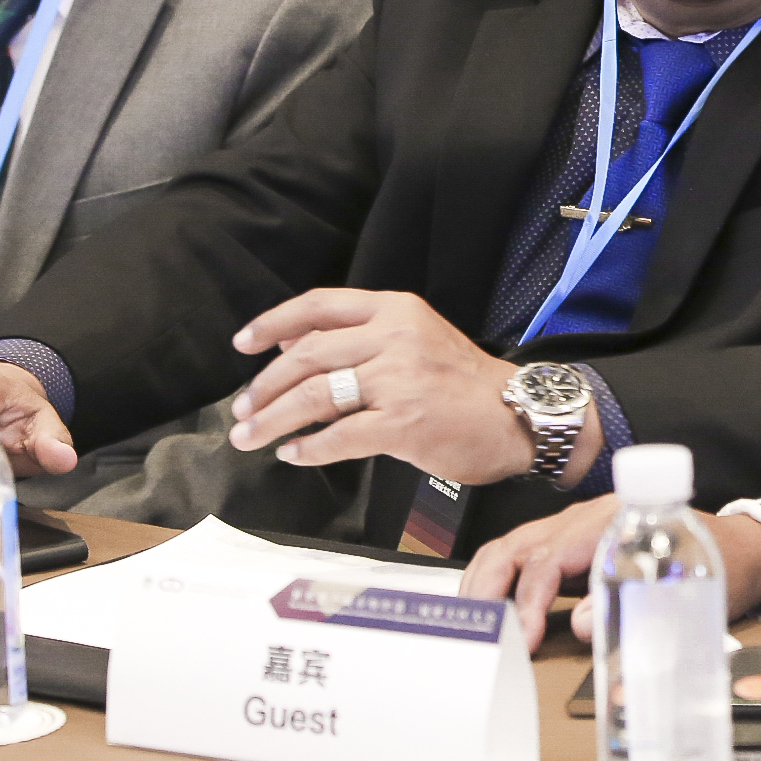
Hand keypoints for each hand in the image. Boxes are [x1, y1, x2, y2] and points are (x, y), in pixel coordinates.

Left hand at [228, 289, 593, 485]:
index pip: (320, 305)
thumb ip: (361, 340)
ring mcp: (400, 379)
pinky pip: (339, 437)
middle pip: (307, 355)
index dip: (274, 323)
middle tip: (241, 410)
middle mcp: (396, 336)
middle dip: (263, 387)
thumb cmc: (465, 385)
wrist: (519, 417)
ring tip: (250, 437)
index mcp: (396, 309)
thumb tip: (292, 349)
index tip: (243, 344)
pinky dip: (308, 449)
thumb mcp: (416, 340)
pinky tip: (294, 455)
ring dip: (273, 419)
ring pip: (315, 395)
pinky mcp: (404, 423)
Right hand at [460, 500, 760, 650]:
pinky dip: (499, 582)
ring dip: (486, 585)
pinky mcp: (575, 545)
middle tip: (480, 634)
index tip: (527, 638)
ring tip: (475, 626)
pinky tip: (490, 610)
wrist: (744, 548)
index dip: (532, 600)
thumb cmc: (719, 564)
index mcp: (615, 522)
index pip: (553, 557)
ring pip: (514, 548)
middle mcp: (589, 519)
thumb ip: (636, 604)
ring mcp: (578, 529)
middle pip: (519, 545)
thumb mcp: (687, 587)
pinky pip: (524, 556)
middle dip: (491, 588)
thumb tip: (584, 627)